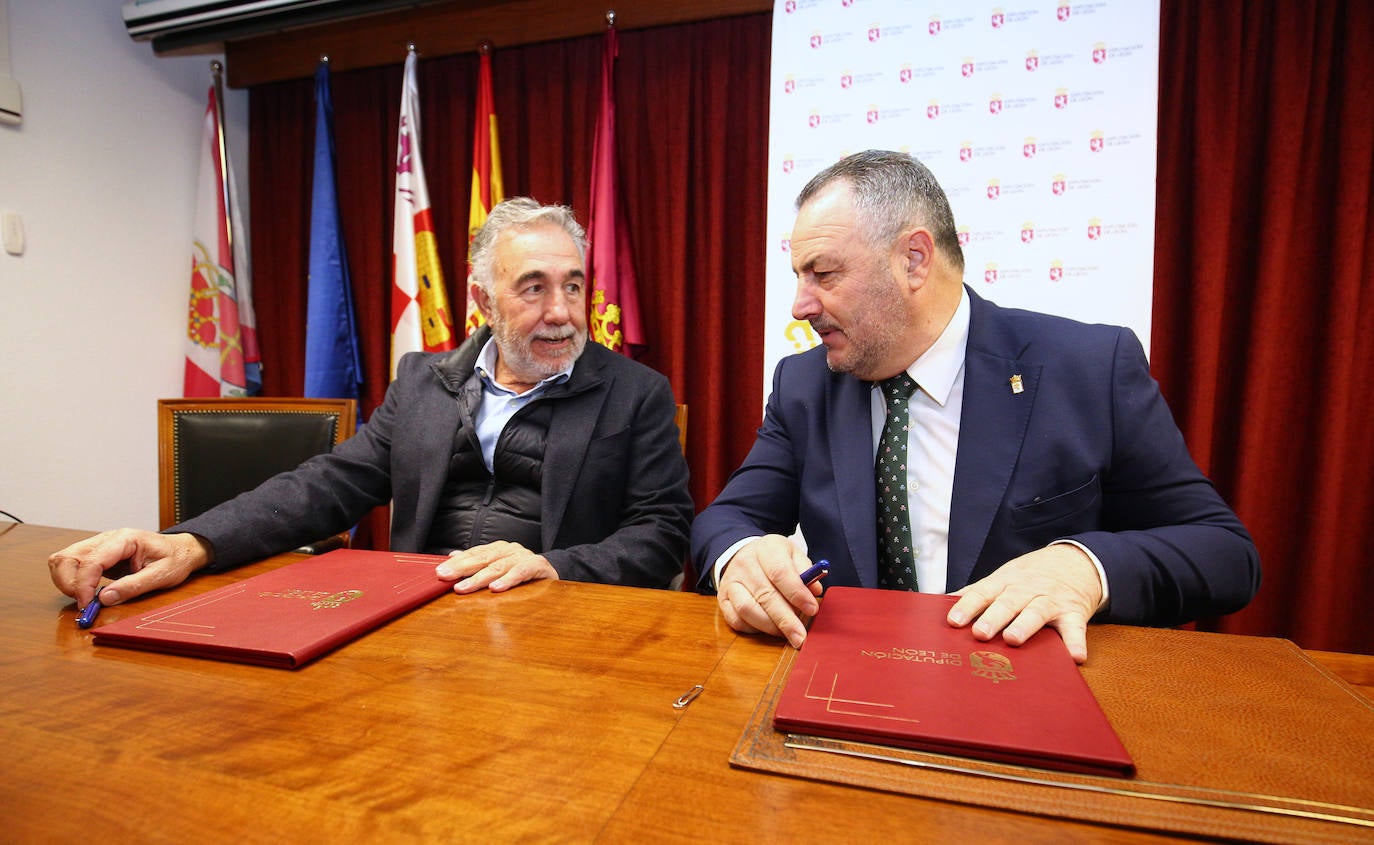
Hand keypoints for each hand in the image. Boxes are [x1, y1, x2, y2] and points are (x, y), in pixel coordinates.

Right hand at [48, 529, 211, 608]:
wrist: (181, 550)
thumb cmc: (174, 559)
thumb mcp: (161, 576)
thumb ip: (133, 587)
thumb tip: (104, 599)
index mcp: (125, 539)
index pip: (91, 560)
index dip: (84, 585)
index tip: (86, 605)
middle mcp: (107, 538)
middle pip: (68, 557)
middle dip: (69, 583)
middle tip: (84, 603)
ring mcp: (99, 544)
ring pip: (63, 559)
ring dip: (66, 581)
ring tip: (85, 597)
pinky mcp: (96, 554)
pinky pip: (71, 564)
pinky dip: (70, 579)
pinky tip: (86, 591)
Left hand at [436, 541, 558, 593]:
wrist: (554, 572)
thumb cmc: (522, 572)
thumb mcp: (499, 566)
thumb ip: (477, 561)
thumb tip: (452, 555)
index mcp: (498, 548)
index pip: (474, 553)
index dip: (456, 562)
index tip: (439, 572)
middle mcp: (509, 549)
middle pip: (482, 558)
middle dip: (462, 568)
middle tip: (445, 577)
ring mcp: (523, 557)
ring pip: (498, 566)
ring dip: (479, 578)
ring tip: (464, 587)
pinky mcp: (538, 566)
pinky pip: (521, 573)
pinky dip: (508, 580)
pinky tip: (495, 588)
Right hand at [715, 534, 823, 647]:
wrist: (744, 556)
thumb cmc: (774, 559)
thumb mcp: (793, 555)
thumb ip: (806, 571)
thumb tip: (815, 591)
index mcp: (766, 549)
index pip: (780, 572)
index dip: (797, 593)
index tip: (812, 609)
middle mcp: (745, 564)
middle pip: (765, 595)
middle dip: (786, 620)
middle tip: (801, 636)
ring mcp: (731, 582)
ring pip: (747, 609)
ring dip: (770, 627)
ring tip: (787, 634)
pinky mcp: (723, 599)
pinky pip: (736, 620)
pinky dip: (754, 629)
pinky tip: (768, 629)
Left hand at [947, 544, 1102, 663]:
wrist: (1075, 562)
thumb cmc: (1030, 577)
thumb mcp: (1003, 578)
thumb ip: (977, 593)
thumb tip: (942, 603)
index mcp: (1005, 582)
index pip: (983, 592)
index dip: (968, 606)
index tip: (954, 621)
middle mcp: (1026, 590)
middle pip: (1008, 603)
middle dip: (993, 617)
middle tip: (979, 633)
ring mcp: (1051, 601)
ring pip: (1037, 612)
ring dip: (1025, 625)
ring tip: (1013, 639)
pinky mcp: (1074, 613)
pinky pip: (1075, 628)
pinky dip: (1075, 642)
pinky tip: (1075, 656)